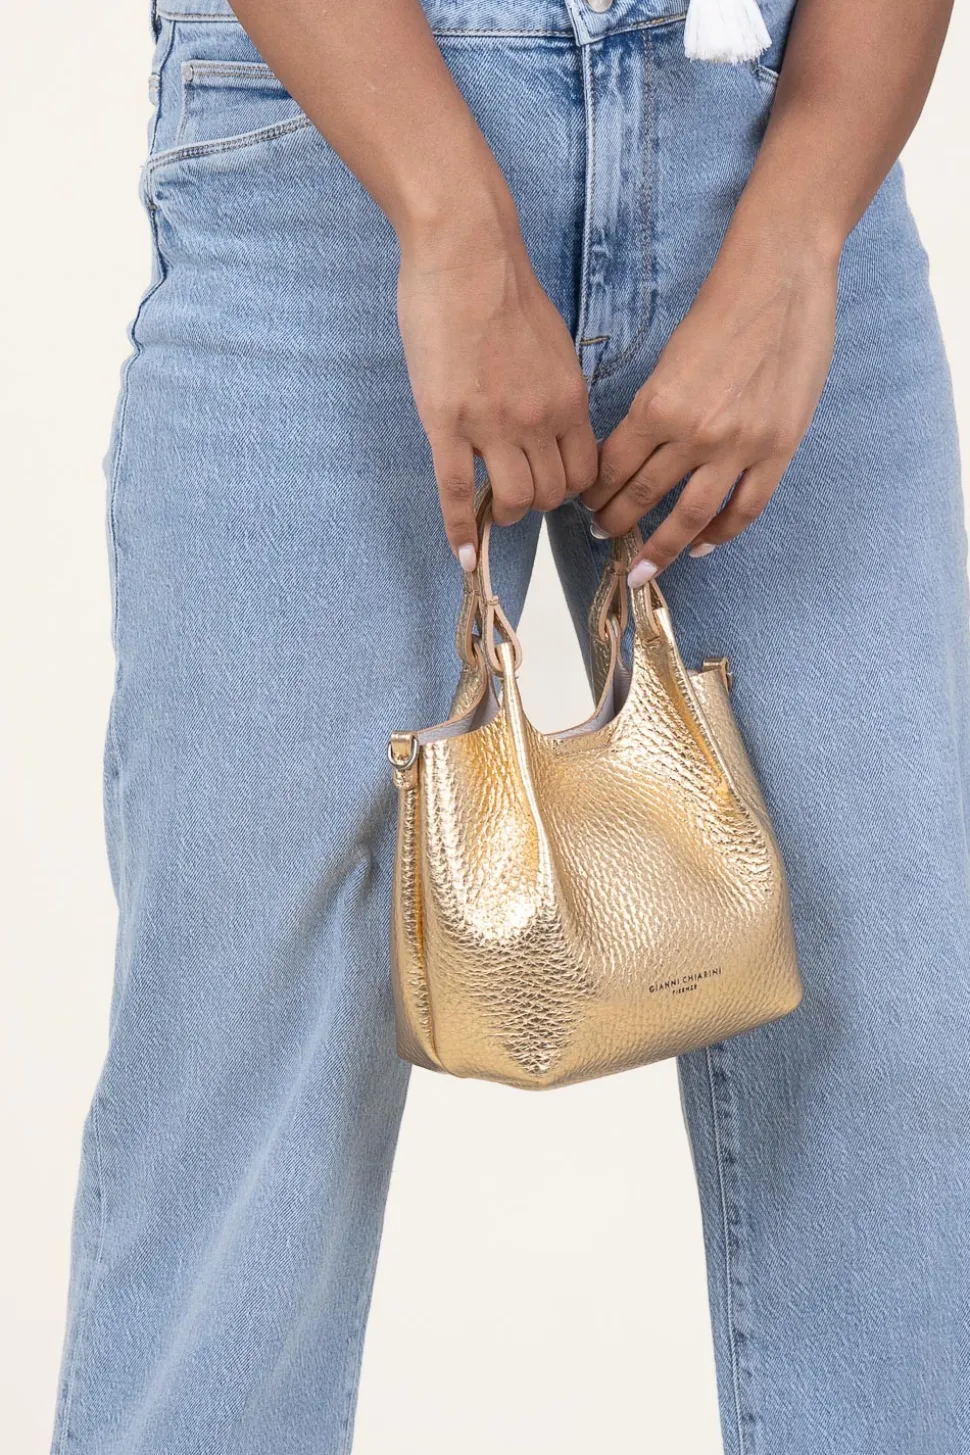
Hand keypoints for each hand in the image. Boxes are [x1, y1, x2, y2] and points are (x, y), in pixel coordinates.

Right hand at [397, 212, 597, 566]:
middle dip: (535, 502)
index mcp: (568, 398)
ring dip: (503, 513)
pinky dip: (461, 531)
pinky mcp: (447, 423)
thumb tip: (552, 420)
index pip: (584, 472)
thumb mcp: (552, 343)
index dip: (569, 489)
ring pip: (512, 500)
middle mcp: (539, 419)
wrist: (466, 250)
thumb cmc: (503, 287)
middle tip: (514, 494)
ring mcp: (492, 425)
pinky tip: (464, 556)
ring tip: (491, 508)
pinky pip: (457, 493)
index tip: (550, 487)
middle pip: (550, 494)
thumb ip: (555, 389)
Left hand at [581, 235, 837, 582]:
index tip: (585, 506)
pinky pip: (744, 508)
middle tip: (600, 537)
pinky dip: (721, 533)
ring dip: (660, 547)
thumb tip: (634, 454)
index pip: (612, 468)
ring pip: (690, 516)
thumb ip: (654, 410)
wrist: (781, 276)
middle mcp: (694, 433)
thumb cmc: (721, 308)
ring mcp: (739, 446)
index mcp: (657, 406)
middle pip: (643, 497)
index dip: (594, 494)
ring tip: (642, 566)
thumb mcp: (669, 359)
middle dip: (615, 524)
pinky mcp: (777, 449)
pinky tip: (701, 544)